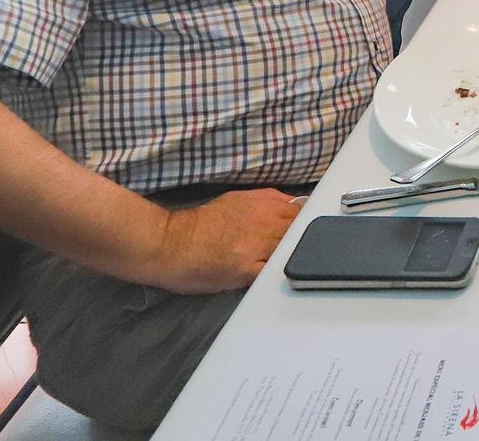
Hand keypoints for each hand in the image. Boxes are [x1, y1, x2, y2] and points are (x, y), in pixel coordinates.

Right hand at [150, 188, 304, 293]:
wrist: (169, 244)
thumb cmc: (198, 226)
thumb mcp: (235, 201)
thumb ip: (266, 203)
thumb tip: (292, 205)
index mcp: (262, 202)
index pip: (302, 210)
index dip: (307, 223)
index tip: (309, 232)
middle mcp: (263, 220)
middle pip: (301, 231)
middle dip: (304, 240)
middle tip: (302, 251)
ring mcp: (257, 245)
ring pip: (292, 250)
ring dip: (294, 257)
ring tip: (290, 265)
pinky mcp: (247, 269)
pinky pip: (275, 272)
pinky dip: (281, 274)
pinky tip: (278, 277)